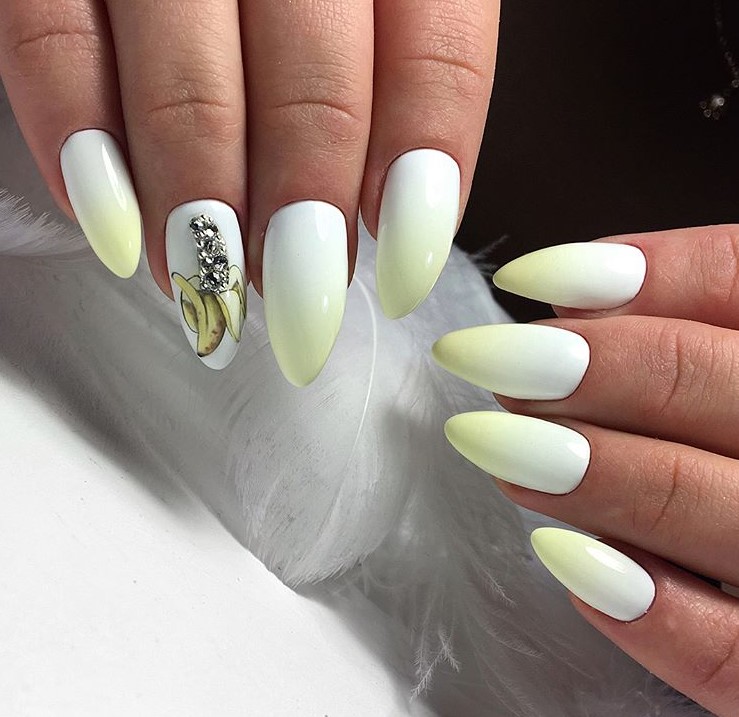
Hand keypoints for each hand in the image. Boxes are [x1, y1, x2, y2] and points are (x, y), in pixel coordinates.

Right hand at [0, 0, 497, 378]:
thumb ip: (400, 76)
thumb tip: (385, 222)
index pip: (436, 58)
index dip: (423, 186)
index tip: (401, 277)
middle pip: (314, 87)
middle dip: (304, 214)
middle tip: (299, 300)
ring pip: (187, 80)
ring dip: (202, 209)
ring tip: (210, 288)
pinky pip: (53, 41)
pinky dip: (83, 147)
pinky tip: (117, 232)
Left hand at [434, 226, 738, 715]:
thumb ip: (688, 338)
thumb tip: (571, 305)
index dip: (644, 272)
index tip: (529, 276)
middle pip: (710, 382)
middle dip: (584, 365)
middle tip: (487, 359)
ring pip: (697, 502)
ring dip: (579, 465)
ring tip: (491, 442)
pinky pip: (726, 654)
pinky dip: (643, 607)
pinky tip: (563, 560)